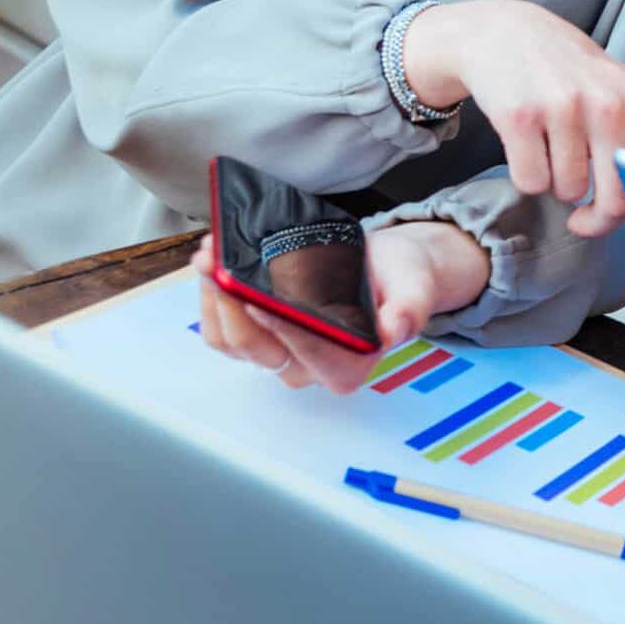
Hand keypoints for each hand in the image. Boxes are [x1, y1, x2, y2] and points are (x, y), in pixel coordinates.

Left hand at [193, 222, 489, 393]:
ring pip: (231, 340)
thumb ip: (408, 309)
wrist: (383, 269)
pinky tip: (211, 265)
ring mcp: (278, 356)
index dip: (284, 330)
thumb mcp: (415, 287)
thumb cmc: (398, 280)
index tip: (262, 300)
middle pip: (258, 349)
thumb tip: (395, 330)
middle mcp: (310, 369)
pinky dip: (211, 298)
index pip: (311, 354)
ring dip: (213, 297)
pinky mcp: (256, 340)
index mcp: (351, 363)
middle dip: (231, 304)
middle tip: (219, 262)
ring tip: (209, 254)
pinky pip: (221, 331)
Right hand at [399, 0, 624, 237]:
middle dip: (602, 216)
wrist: (503, 34)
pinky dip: (527, 177)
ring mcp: (564, 107)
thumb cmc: (571, 78)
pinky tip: (528, 145)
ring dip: (560, 186)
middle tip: (588, 214)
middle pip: (619, 197)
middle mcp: (608, 101)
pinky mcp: (520, 116)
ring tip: (554, 148)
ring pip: (570, 192)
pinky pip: (532, 183)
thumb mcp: (617, 97)